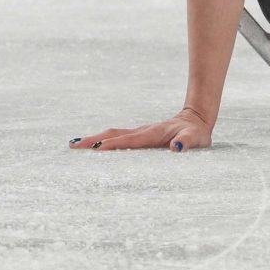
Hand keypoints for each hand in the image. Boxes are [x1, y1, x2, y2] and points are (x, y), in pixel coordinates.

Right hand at [71, 107, 212, 151]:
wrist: (197, 119)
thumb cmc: (197, 133)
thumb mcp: (196, 139)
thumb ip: (187, 142)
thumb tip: (176, 148)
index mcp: (153, 134)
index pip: (128, 141)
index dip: (112, 145)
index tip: (94, 150)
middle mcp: (143, 132)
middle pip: (113, 135)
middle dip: (93, 141)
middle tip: (72, 146)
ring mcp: (140, 133)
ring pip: (114, 135)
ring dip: (94, 140)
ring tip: (74, 145)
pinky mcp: (140, 136)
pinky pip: (118, 138)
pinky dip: (103, 141)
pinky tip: (94, 147)